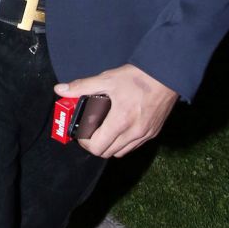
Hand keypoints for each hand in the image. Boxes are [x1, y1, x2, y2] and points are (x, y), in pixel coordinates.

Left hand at [54, 64, 177, 158]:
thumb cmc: (138, 77)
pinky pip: (134, 146)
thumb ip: (82, 86)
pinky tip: (120, 128)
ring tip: (104, 130)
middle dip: (95, 145)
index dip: (84, 143)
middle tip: (90, 131)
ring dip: (109, 146)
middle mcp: (134, 133)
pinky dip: (123, 143)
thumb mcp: (107, 79)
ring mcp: (145, 135)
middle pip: (107, 153)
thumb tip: (61, 90)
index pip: (97, 147)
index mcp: (120, 121)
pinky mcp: (153, 133)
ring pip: (121, 152)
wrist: (167, 74)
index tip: (81, 132)